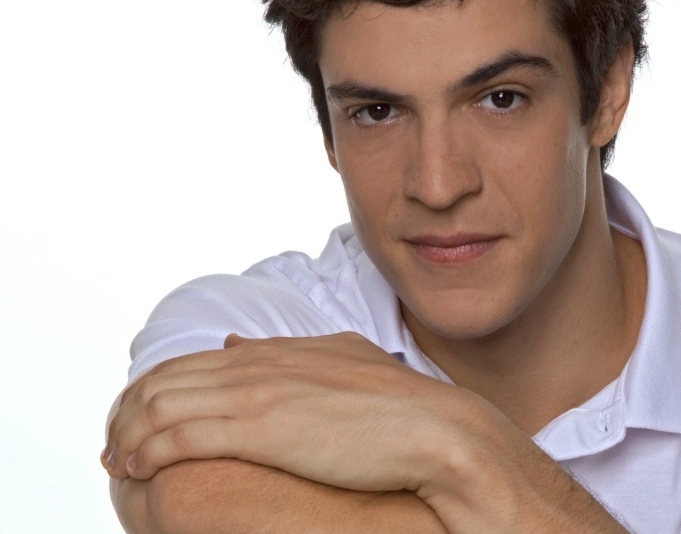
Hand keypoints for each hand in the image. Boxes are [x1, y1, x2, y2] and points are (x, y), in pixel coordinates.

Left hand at [102, 332, 479, 494]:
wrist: (436, 430)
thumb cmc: (402, 409)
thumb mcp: (345, 363)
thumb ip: (295, 352)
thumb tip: (235, 342)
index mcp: (284, 352)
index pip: (198, 361)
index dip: (160, 388)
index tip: (143, 417)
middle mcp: (264, 364)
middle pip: (170, 377)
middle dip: (130, 409)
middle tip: (114, 441)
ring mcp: (261, 392)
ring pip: (165, 403)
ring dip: (130, 431)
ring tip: (117, 458)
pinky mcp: (261, 426)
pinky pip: (182, 434)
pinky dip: (149, 449)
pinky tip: (137, 468)